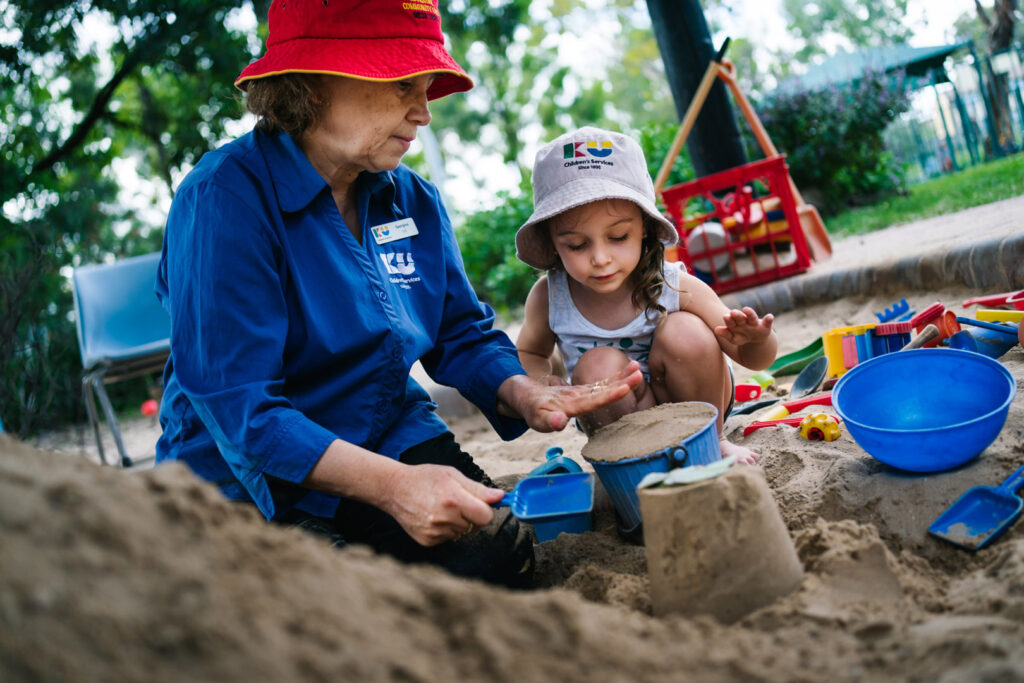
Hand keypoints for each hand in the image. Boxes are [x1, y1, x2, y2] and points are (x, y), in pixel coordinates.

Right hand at [381, 463, 504, 546]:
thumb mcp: (452, 475)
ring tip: (442, 508)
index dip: (486, 510)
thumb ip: (477, 489)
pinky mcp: (427, 541)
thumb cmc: (425, 478)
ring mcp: (435, 532)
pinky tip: (433, 517)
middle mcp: (445, 518)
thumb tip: (500, 496)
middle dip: (471, 515)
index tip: (479, 504)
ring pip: (462, 533)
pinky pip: (448, 538)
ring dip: (458, 523)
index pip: (486, 517)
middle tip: (456, 502)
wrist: (394, 489)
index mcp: (454, 499)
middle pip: (475, 526)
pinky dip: (445, 530)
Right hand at [497, 361, 642, 431]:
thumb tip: (560, 423)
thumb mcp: (534, 415)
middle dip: (623, 385)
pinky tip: (629, 368)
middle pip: (605, 395)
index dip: (609, 397)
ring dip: (622, 378)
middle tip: (640, 375)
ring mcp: (583, 397)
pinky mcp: (583, 391)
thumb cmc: (527, 408)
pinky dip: (615, 375)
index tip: (625, 389)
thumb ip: (546, 421)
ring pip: (606, 387)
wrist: (524, 400)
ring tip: (638, 367)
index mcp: (571, 411)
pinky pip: (602, 383)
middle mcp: (581, 405)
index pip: (593, 403)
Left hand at [714, 306, 773, 345]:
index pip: (731, 322)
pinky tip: (770, 316)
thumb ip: (726, 334)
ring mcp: (755, 324)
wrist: (756, 338)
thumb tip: (716, 330)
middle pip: (740, 318)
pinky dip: (769, 319)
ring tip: (746, 309)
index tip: (725, 316)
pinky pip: (768, 322)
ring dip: (750, 313)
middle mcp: (745, 322)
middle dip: (737, 316)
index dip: (729, 321)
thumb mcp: (734, 338)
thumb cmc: (741, 336)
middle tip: (733, 312)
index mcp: (736, 324)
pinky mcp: (765, 326)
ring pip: (752, 317)